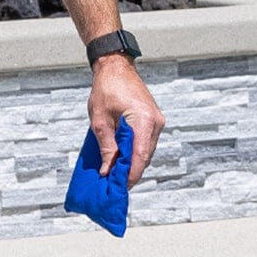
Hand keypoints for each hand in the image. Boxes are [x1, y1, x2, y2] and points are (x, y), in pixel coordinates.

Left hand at [91, 56, 163, 185]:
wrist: (116, 68)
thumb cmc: (106, 90)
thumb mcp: (100, 121)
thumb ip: (106, 147)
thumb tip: (107, 170)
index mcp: (143, 121)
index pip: (140, 156)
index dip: (131, 174)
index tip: (122, 188)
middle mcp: (155, 122)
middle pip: (145, 155)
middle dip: (131, 172)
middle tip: (116, 186)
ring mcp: (157, 120)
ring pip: (146, 150)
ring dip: (133, 162)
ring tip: (117, 176)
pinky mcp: (153, 119)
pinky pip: (145, 142)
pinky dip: (135, 152)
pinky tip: (122, 160)